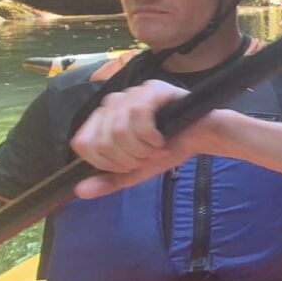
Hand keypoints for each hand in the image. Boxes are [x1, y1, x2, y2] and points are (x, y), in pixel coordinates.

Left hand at [69, 80, 225, 198]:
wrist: (201, 137)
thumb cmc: (167, 150)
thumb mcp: (135, 171)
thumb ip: (109, 180)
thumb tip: (80, 192)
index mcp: (102, 120)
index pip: (83, 143)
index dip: (105, 162)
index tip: (129, 164)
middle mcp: (112, 102)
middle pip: (101, 142)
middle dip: (128, 159)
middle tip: (147, 156)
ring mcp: (131, 93)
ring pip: (119, 130)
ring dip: (142, 149)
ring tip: (156, 148)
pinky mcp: (150, 88)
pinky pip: (138, 115)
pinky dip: (151, 136)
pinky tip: (161, 137)